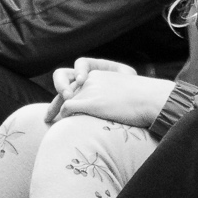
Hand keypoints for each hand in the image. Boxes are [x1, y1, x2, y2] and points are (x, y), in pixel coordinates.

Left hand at [47, 58, 166, 130]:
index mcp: (99, 73)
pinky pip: (68, 107)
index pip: (74, 80)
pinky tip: (60, 123)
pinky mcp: (91, 102)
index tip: (61, 108)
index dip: (65, 93)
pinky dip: (62, 115)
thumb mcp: (125, 89)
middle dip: (54, 103)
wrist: (150, 98)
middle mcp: (91, 79)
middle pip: (64, 88)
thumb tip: (115, 105)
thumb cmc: (144, 98)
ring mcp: (90, 90)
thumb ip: (114, 93)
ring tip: (48, 121)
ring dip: (55, 111)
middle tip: (47, 117)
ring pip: (64, 99)